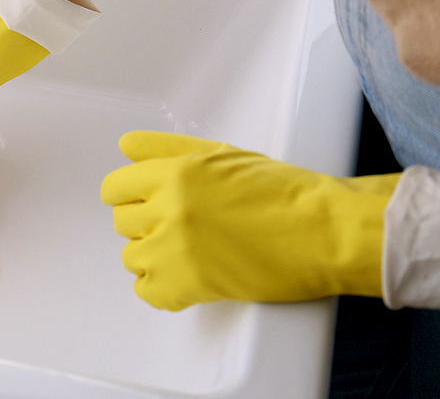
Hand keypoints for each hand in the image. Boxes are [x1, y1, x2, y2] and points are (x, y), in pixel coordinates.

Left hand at [101, 131, 399, 310]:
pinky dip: (164, 289)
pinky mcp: (191, 285)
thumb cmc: (283, 191)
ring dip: (154, 256)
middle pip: (122, 223)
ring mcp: (176, 249)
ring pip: (132, 257)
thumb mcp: (221, 154)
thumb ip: (166, 148)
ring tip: (188, 252)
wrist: (324, 231)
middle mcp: (169, 209)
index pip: (115, 188)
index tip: (145, 203)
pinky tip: (186, 278)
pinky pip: (148, 292)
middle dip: (146, 223)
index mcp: (174, 174)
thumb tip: (127, 146)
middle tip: (179, 226)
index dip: (130, 195)